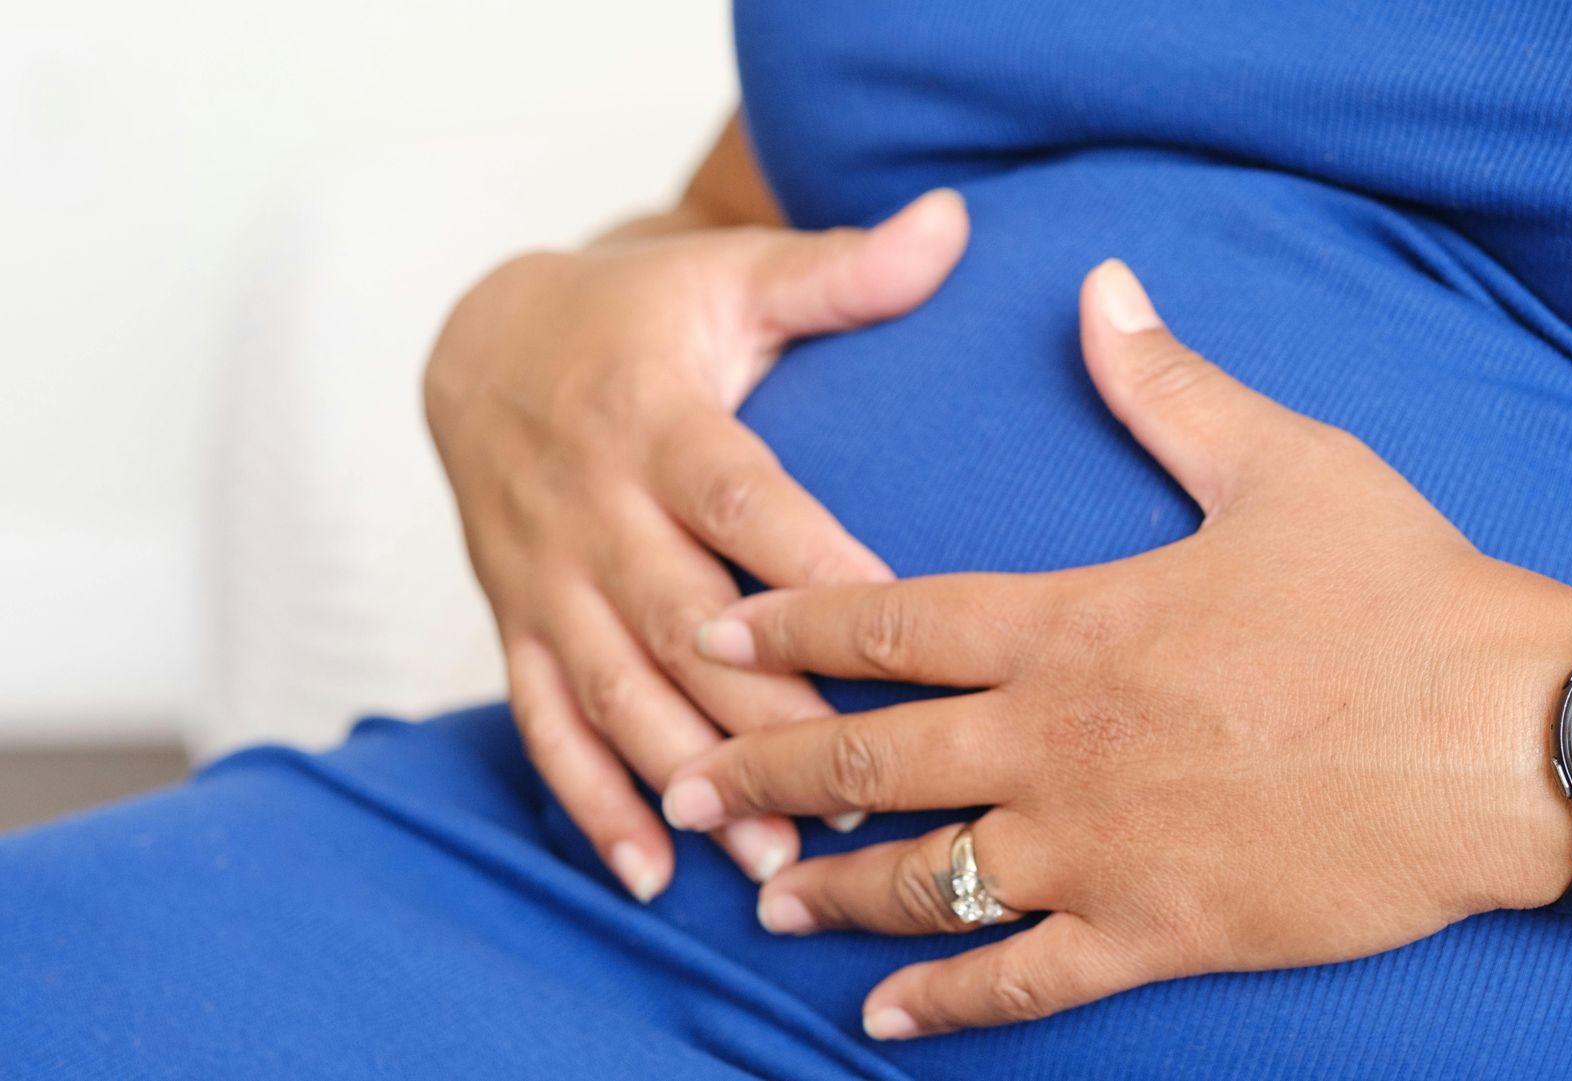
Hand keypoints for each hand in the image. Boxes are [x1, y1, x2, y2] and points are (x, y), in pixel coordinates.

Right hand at [424, 190, 970, 898]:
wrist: (482, 345)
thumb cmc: (642, 317)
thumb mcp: (732, 278)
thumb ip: (842, 271)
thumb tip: (956, 221)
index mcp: (657, 419)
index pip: (740, 498)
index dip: (809, 562)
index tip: (891, 627)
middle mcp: (592, 507)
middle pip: (678, 620)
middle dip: (756, 713)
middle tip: (846, 797)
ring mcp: (545, 577)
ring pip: (613, 689)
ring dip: (684, 777)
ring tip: (764, 857)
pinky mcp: (515, 625)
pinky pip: (544, 723)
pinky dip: (589, 802)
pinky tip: (649, 874)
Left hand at [661, 260, 1571, 1036]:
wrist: (1515, 738)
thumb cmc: (1401, 594)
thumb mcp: (1284, 464)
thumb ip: (1168, 385)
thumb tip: (1099, 289)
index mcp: (1072, 622)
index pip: (887, 621)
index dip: (788, 626)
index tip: (714, 633)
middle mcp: (1056, 740)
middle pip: (867, 760)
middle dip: (764, 770)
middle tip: (688, 780)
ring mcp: (1099, 846)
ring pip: (923, 878)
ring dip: (831, 889)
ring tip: (764, 901)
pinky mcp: (1159, 928)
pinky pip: (1022, 979)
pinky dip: (946, 1001)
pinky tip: (883, 1014)